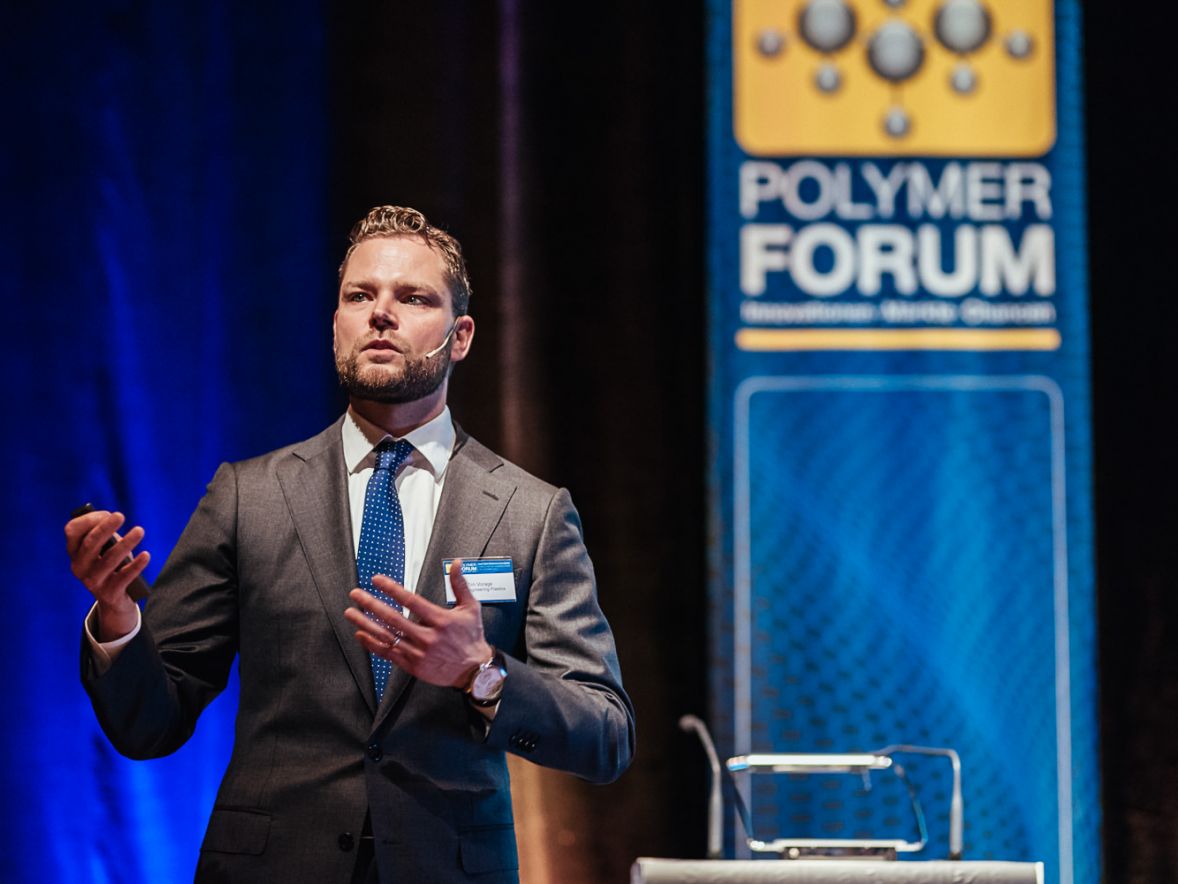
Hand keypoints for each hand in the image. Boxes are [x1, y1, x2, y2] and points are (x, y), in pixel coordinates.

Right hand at [65, 510, 149, 640]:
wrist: (114, 599)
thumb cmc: (110, 564)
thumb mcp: (104, 548)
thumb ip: (105, 534)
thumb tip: (112, 519)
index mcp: (74, 552)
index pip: (72, 531)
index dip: (89, 520)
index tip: (107, 513)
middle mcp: (79, 566)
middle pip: (90, 543)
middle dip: (105, 528)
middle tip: (120, 515)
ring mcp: (92, 581)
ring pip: (109, 559)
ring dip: (126, 543)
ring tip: (139, 531)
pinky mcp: (109, 593)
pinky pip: (124, 577)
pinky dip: (136, 565)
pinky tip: (146, 555)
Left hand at [344, 558, 491, 689]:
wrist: (474, 671)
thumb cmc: (472, 638)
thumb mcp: (471, 608)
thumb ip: (460, 584)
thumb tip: (456, 564)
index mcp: (441, 620)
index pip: (411, 601)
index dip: (391, 589)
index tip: (377, 580)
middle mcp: (428, 637)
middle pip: (393, 618)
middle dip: (371, 604)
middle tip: (357, 594)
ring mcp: (418, 653)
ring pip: (387, 636)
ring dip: (366, 624)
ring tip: (352, 613)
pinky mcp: (413, 666)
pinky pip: (388, 654)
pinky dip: (372, 644)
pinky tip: (361, 635)